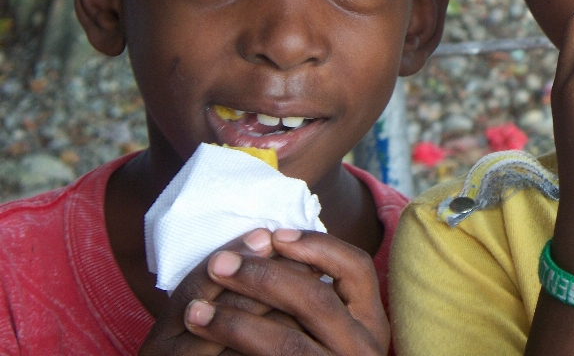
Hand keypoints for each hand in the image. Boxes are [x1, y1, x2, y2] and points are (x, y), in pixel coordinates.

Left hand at [140, 229, 387, 354]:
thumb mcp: (324, 327)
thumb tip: (266, 240)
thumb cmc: (308, 352)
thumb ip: (307, 293)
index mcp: (371, 322)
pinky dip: (236, 347)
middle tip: (219, 263)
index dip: (316, 245)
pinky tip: (204, 340)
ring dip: (234, 320)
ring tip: (195, 310)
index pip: (356, 267)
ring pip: (286, 341)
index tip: (275, 235)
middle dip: (262, 276)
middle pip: (316, 298)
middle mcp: (364, 349)